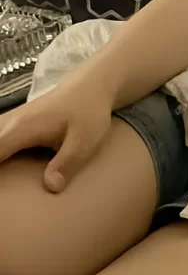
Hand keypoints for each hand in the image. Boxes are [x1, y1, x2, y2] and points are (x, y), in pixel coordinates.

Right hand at [0, 79, 114, 192]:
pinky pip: (0, 137)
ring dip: (1, 156)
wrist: (91, 86)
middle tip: (5, 187)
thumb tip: (51, 187)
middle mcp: (11, 124)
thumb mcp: (85, 140)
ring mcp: (12, 121)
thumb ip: (67, 163)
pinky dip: (2, 149)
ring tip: (8, 178)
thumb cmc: (88, 111)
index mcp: (21, 129)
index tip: (1, 189)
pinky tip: (10, 162)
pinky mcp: (17, 123)